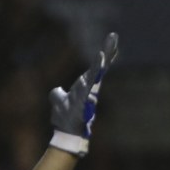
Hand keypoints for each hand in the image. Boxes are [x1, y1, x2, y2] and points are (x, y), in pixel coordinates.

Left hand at [48, 33, 117, 155]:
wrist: (67, 133)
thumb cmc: (66, 119)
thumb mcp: (58, 102)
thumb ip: (56, 95)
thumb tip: (56, 91)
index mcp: (84, 85)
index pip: (94, 68)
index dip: (101, 57)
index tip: (110, 43)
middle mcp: (88, 86)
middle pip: (99, 66)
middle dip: (107, 51)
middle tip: (113, 36)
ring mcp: (88, 91)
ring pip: (97, 71)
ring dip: (103, 57)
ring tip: (108, 43)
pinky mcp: (86, 96)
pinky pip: (92, 79)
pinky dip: (97, 68)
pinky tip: (101, 57)